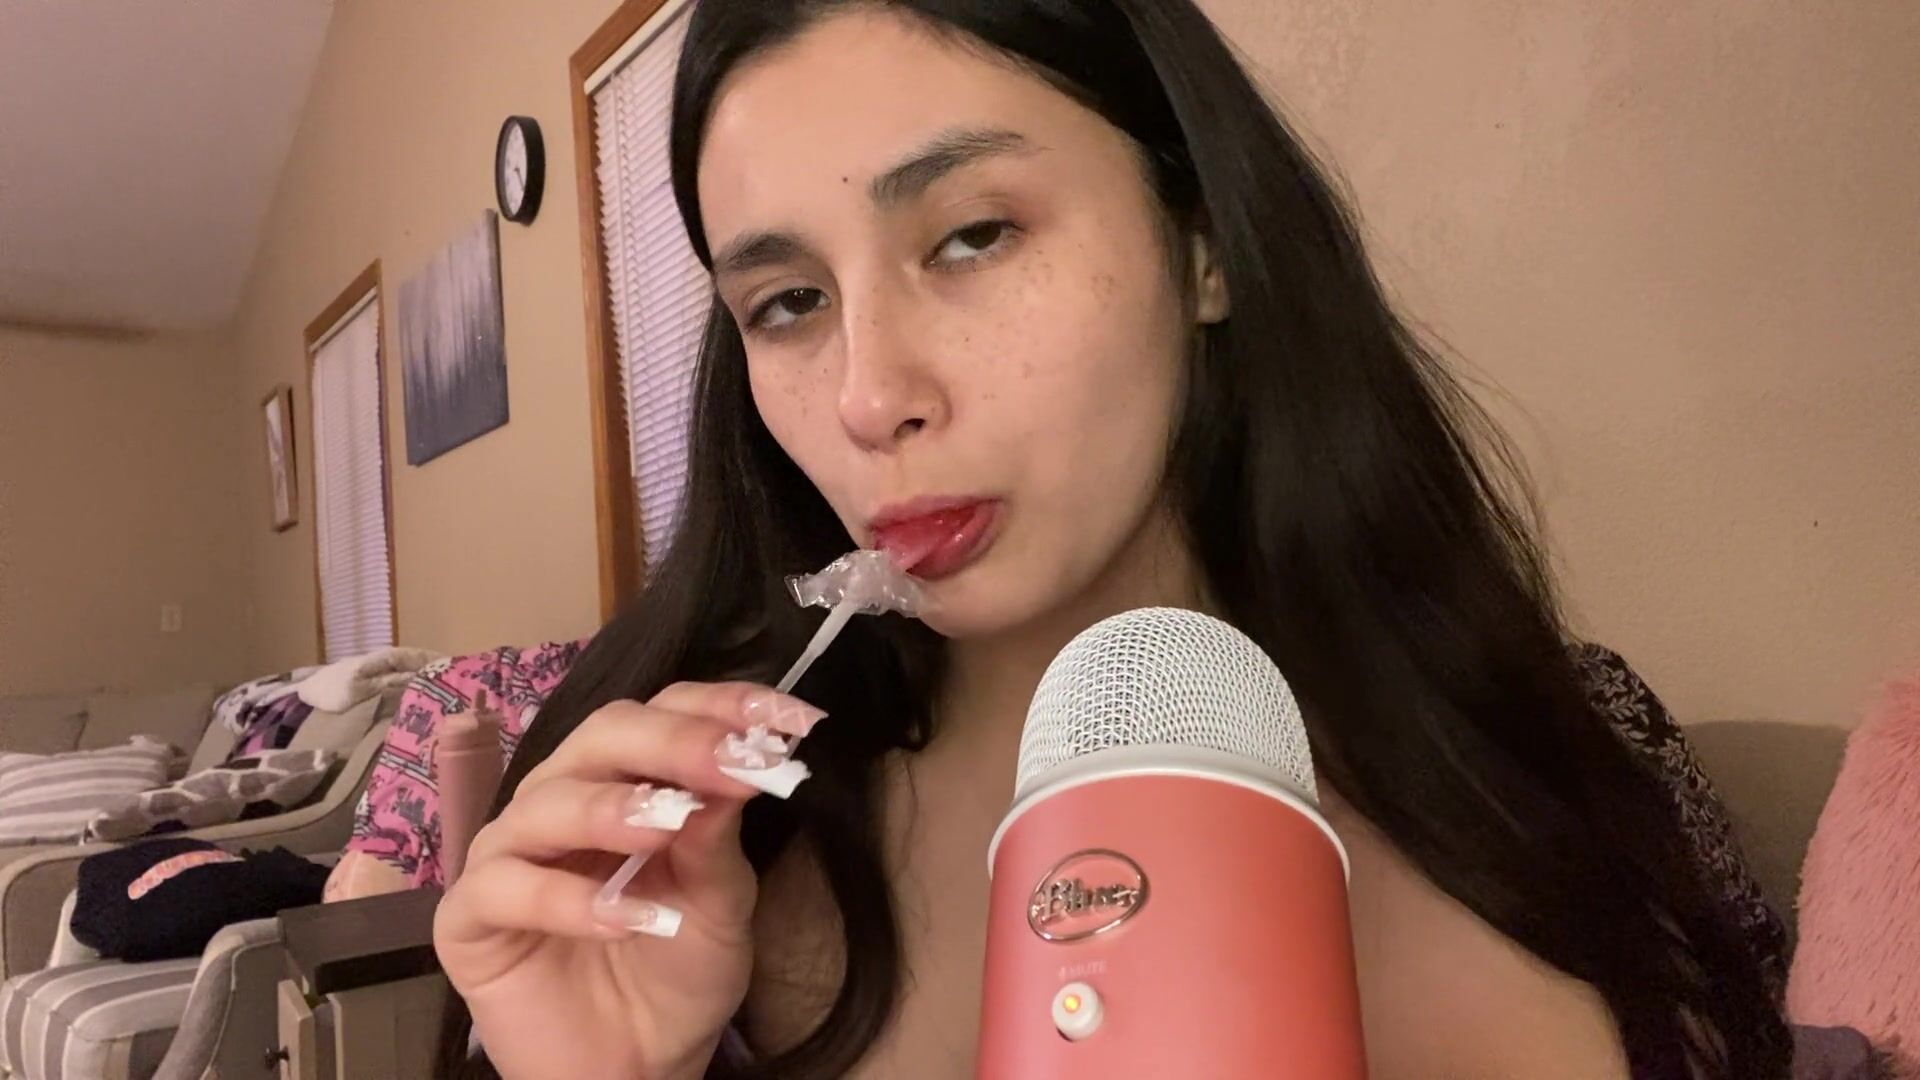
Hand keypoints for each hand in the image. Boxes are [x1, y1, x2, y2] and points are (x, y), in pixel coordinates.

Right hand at [434, 681, 825, 1079]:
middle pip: (603, 736)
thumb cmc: (676, 974)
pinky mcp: (470, 917)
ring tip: (667, 828)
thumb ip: (720, 841)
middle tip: (732, 764)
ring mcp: (510, 853)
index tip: (790, 720)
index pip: (666, 713)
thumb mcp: (720, 907)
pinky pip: (504, 888)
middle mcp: (563, 798)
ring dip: (612, 809)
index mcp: (627, 779)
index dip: (724, 707)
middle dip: (673, 744)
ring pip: (547, 803)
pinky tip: (625, 921)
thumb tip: (739, 768)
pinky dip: (567, 901)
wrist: (639, 1069)